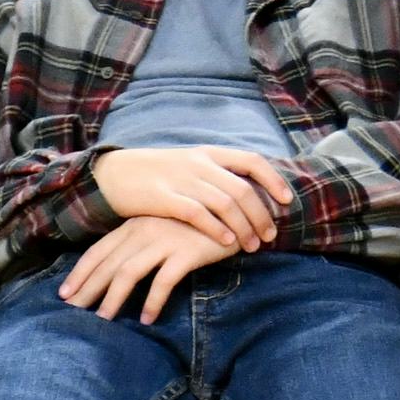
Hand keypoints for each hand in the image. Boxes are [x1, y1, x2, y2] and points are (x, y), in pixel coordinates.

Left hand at [60, 215, 239, 322]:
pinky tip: (146, 319)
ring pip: (129, 272)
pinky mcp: (187, 252)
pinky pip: (164, 281)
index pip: (99, 250)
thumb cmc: (200, 224)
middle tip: (72, 313)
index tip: (64, 293)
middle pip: (108, 264)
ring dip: (113, 299)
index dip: (80, 272)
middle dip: (88, 290)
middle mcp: (145, 230)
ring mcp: (165, 239)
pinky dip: (153, 301)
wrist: (240, 209)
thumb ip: (145, 244)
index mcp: (136, 224)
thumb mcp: (166, 229)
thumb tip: (122, 272)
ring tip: (103, 321)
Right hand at [90, 147, 291, 251]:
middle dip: (261, 215)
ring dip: (244, 227)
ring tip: (252, 246)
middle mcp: (199, 163)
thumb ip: (216, 177)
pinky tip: (226, 243)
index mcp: (208, 154)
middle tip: (270, 236)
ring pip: (225, 203)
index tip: (286, 201)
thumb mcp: (189, 166)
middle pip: (242, 189)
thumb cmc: (156, 175)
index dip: (273, 180)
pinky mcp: (163, 197)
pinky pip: (197, 214)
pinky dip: (216, 229)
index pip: (251, 161)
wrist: (113, 174)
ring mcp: (181, 179)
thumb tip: (249, 195)